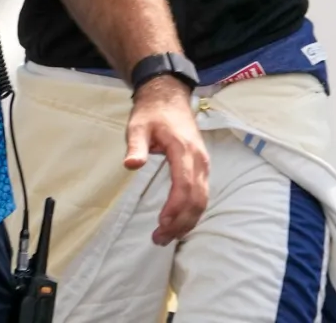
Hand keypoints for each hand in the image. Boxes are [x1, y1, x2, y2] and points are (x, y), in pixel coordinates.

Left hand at [124, 76, 208, 244]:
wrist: (169, 96)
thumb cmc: (152, 113)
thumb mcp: (138, 126)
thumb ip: (136, 146)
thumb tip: (131, 165)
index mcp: (183, 150)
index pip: (184, 185)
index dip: (175, 208)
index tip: (161, 223)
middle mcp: (199, 159)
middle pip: (197, 199)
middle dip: (180, 222)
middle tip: (159, 238)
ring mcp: (203, 163)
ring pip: (203, 200)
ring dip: (187, 221)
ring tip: (167, 237)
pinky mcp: (202, 167)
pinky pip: (202, 194)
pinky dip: (193, 212)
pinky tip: (179, 224)